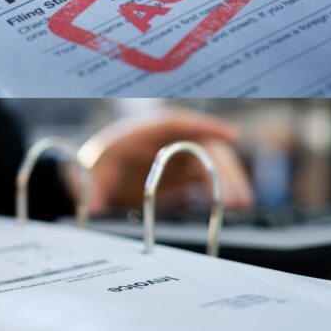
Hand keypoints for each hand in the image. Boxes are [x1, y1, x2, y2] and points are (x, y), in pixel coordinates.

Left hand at [79, 109, 253, 213]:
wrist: (94, 175)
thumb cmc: (95, 167)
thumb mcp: (90, 175)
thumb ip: (91, 190)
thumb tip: (89, 208)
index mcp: (143, 131)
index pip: (178, 122)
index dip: (206, 126)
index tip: (231, 135)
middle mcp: (167, 140)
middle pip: (202, 145)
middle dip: (222, 167)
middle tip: (235, 193)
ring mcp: (178, 155)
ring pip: (211, 162)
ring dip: (228, 180)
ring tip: (240, 203)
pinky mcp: (183, 173)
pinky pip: (208, 177)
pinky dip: (221, 189)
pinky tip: (234, 205)